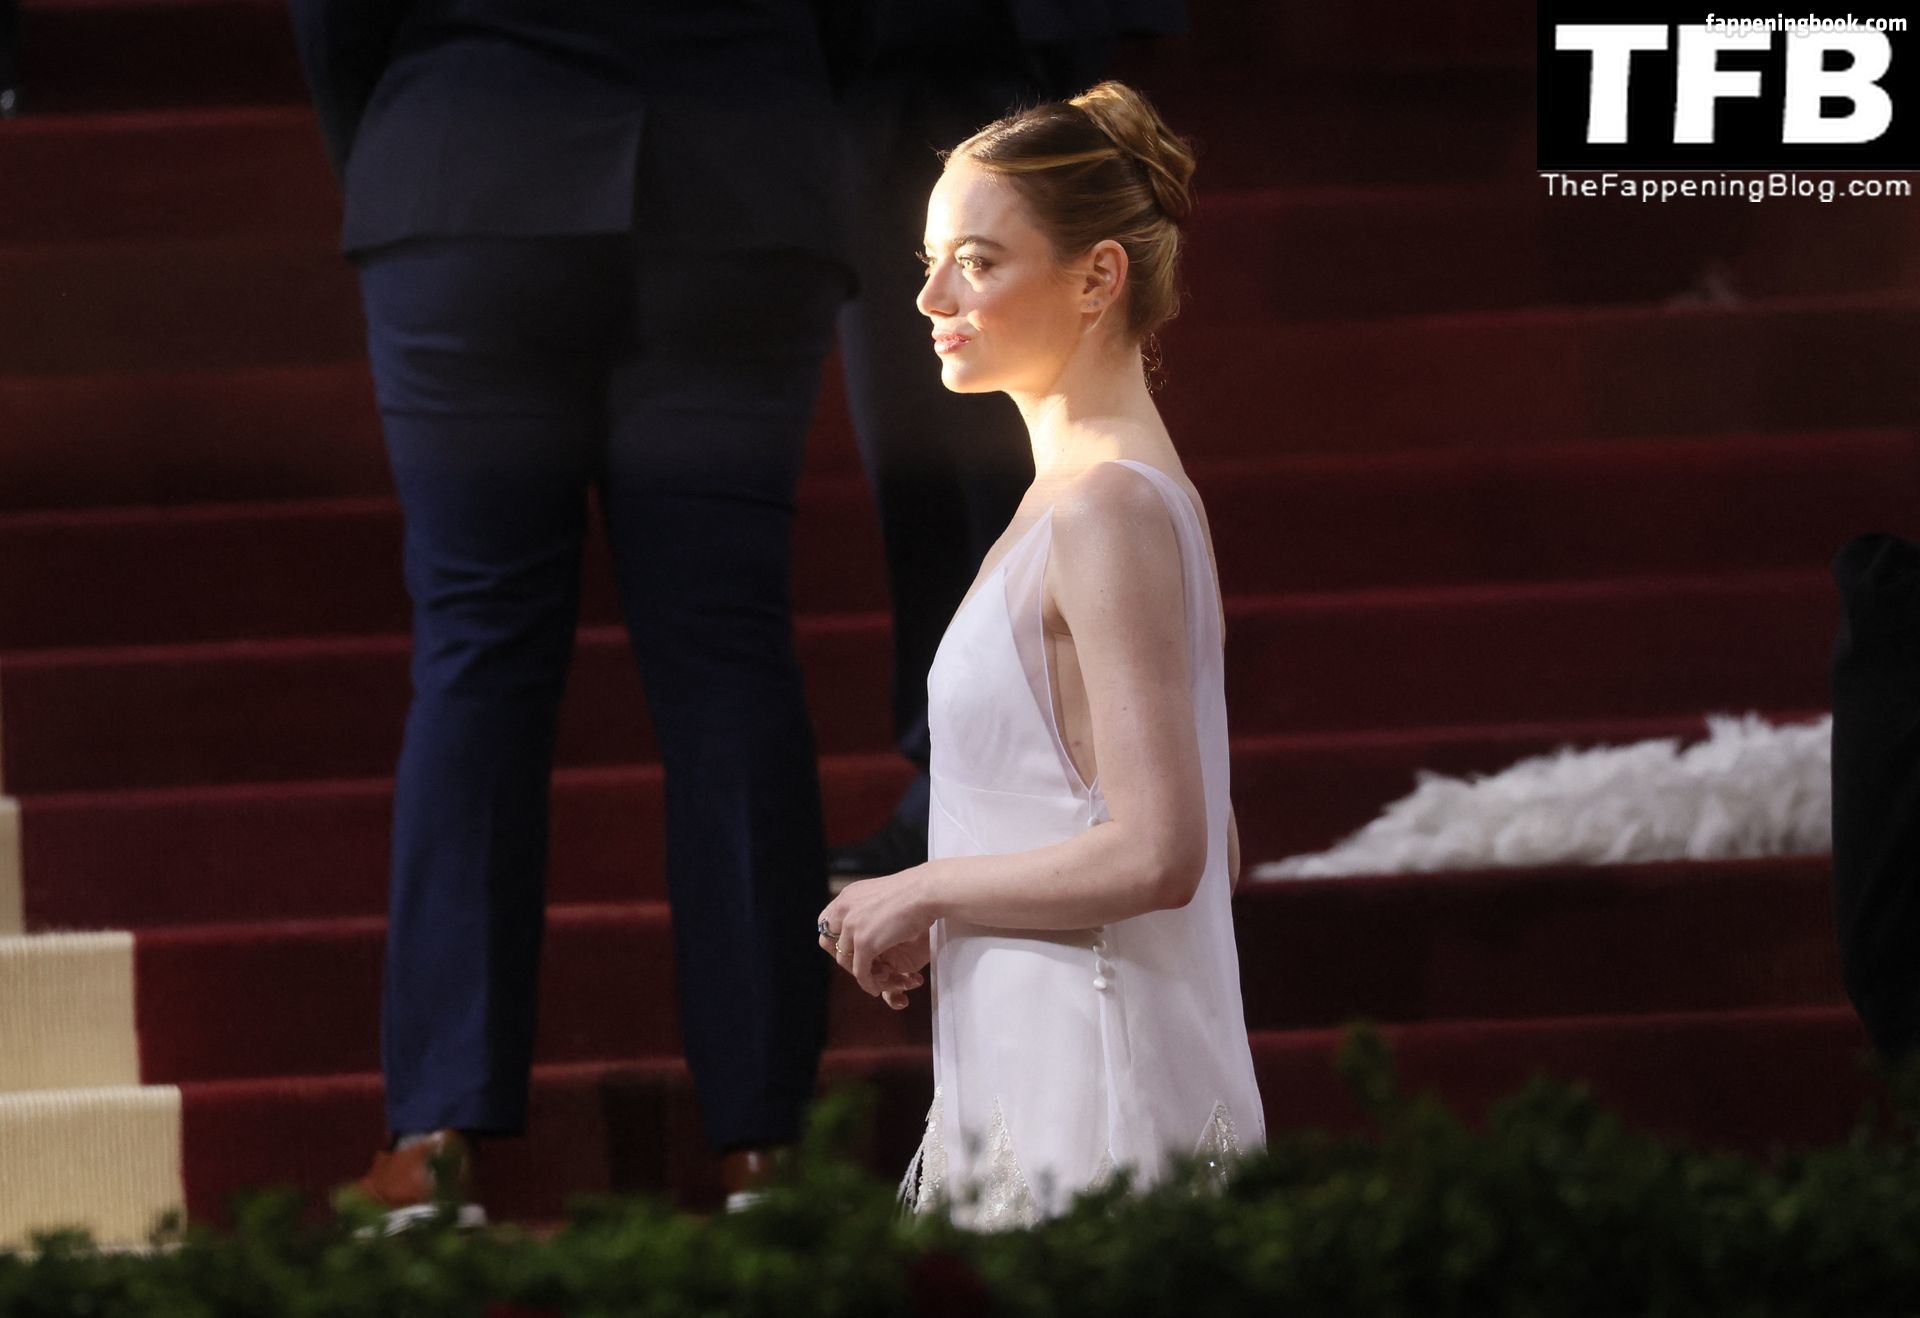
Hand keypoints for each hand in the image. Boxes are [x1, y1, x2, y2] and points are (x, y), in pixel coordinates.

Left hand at [817, 863, 938, 996]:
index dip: (836, 939)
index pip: (826, 923)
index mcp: (847, 897)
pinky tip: (877, 987)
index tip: (851, 949)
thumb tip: (868, 922)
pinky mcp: (864, 943)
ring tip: (879, 975)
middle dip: (844, 958)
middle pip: (829, 943)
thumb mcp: (881, 896)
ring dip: (860, 972)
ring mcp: (852, 927)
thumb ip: (868, 909)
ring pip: (845, 961)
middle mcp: (844, 910)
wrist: (926, 891)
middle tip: (864, 965)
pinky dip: (868, 983)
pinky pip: (860, 972)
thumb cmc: (914, 891)